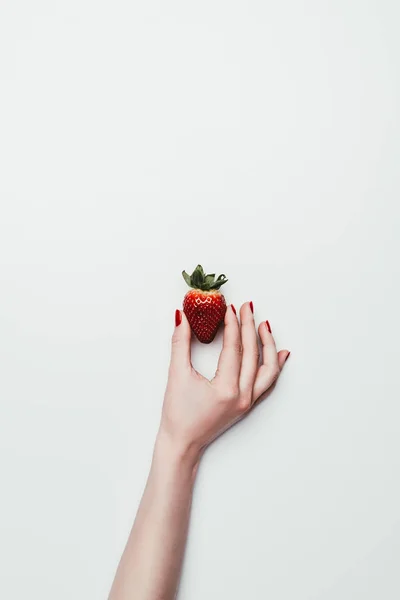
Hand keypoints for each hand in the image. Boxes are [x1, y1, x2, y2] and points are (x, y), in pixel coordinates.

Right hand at [159, 302, 289, 458]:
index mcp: (226, 389)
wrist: (182, 444)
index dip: (232, 325)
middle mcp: (242, 396)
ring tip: (264, 325)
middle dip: (249, 327)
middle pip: (253, 354)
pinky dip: (275, 366)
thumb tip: (182, 317)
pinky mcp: (248, 404)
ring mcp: (248, 401)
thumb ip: (180, 343)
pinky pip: (268, 382)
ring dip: (267, 345)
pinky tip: (280, 353)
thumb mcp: (177, 376)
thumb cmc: (178, 415)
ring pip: (267, 369)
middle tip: (246, 307)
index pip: (234, 348)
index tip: (229, 307)